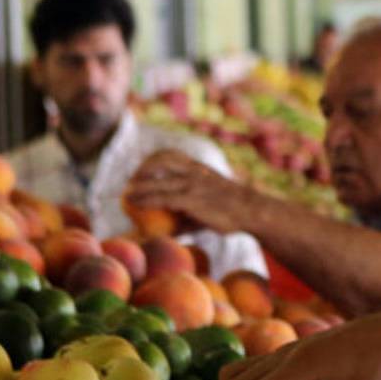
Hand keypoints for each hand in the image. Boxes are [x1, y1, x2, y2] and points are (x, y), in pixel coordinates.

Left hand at [126, 151, 251, 232]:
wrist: (252, 211)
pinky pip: (161, 198)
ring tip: (128, 196)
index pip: (169, 154)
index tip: (142, 171)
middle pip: (157, 164)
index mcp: (199, 167)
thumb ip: (193, 207)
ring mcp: (191, 184)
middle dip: (140, 173)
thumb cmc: (233, 211)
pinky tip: (135, 205)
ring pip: (156, 182)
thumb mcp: (212, 202)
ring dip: (137, 188)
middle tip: (130, 185)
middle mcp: (193, 172)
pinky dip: (145, 200)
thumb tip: (175, 224)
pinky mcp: (190, 200)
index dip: (151, 160)